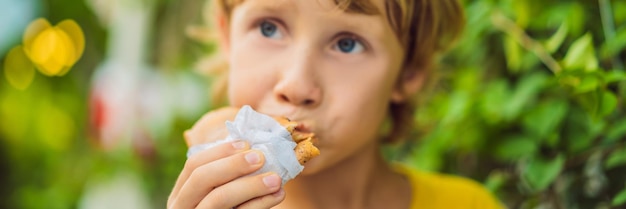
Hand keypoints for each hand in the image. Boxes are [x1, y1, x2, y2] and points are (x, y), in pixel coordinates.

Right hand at [168, 107, 284, 208]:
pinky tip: (278, 195)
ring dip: (250, 186)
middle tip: (261, 157)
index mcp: (182, 191)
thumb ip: (230, 171)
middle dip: (233, 165)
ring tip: (277, 178)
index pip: (195, 163)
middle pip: (201, 178)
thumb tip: (257, 137)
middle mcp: (182, 206)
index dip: (220, 151)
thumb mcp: (224, 190)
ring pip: (218, 200)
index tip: (246, 142)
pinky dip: (259, 205)